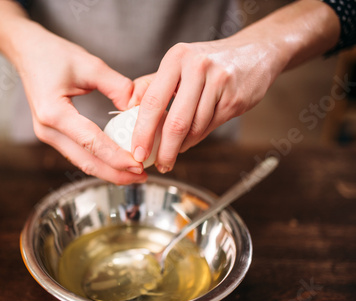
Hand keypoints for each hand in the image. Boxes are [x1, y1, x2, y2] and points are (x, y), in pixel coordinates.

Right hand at [16, 26, 146, 183]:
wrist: (27, 53)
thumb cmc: (55, 55)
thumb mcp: (91, 65)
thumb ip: (118, 87)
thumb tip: (138, 110)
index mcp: (54, 112)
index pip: (91, 142)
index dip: (116, 157)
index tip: (138, 165)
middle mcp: (47, 129)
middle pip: (86, 162)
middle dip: (115, 173)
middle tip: (142, 177)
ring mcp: (46, 135)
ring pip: (81, 162)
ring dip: (108, 170)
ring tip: (133, 173)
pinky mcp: (52, 135)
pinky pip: (78, 154)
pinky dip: (98, 161)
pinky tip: (116, 162)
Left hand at [129, 0, 339, 173]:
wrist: (256, 52)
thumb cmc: (209, 61)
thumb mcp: (178, 63)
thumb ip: (151, 84)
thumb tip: (127, 107)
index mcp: (176, 58)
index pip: (152, 101)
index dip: (143, 131)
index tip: (137, 151)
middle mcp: (197, 67)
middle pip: (176, 122)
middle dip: (165, 150)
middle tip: (159, 165)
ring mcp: (220, 83)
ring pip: (195, 128)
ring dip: (182, 146)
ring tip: (174, 152)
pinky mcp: (235, 99)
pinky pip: (210, 127)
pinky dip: (197, 138)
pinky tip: (191, 139)